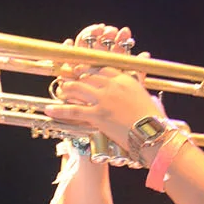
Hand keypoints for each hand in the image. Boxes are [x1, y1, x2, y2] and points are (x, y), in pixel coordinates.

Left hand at [49, 23, 157, 151]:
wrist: (154, 134)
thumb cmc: (153, 119)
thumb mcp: (145, 96)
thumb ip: (138, 86)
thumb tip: (143, 80)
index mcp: (124, 79)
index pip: (101, 68)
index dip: (89, 69)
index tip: (82, 70)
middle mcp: (112, 86)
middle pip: (87, 75)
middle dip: (75, 76)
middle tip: (67, 78)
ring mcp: (103, 100)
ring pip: (77, 88)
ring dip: (66, 89)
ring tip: (60, 92)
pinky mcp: (97, 115)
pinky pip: (74, 110)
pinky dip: (60, 110)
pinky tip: (49, 109)